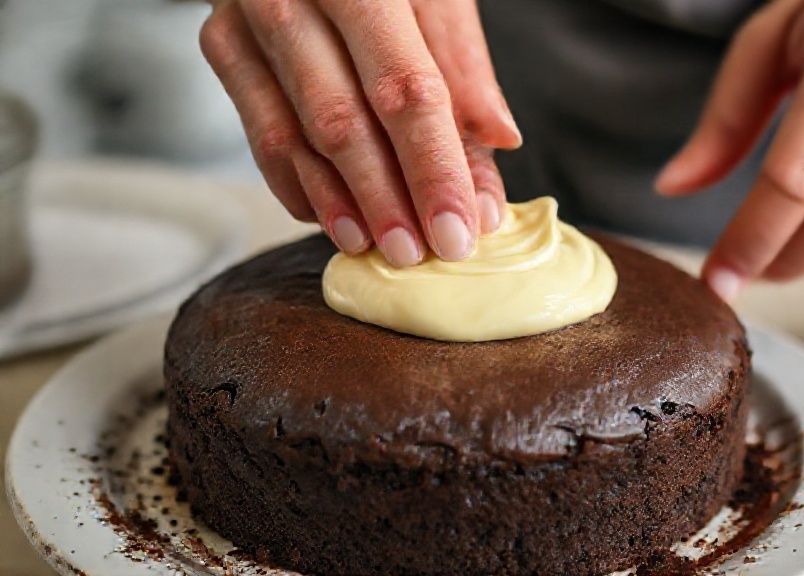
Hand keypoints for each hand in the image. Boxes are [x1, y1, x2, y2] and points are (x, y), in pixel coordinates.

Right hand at [199, 0, 520, 265]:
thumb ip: (463, 63)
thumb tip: (498, 140)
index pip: (405, 90)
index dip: (434, 169)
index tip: (459, 230)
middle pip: (343, 123)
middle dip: (386, 201)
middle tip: (418, 254)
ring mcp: (247, 23)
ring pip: (295, 137)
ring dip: (341, 205)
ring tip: (380, 248)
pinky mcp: (225, 47)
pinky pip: (261, 136)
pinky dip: (302, 187)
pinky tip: (338, 218)